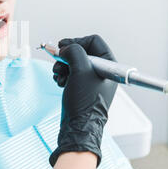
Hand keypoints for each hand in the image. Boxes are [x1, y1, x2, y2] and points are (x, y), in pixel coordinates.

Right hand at [49, 35, 117, 166]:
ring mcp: (91, 80)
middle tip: (59, 62)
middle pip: (81, 51)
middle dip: (67, 56)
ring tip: (59, 76)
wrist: (78, 127)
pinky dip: (62, 75)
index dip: (77, 41)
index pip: (94, 41)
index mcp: (109, 66)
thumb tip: (65, 48)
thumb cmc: (85, 103)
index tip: (63, 47)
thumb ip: (74, 52)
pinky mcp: (81, 88)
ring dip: (62, 66)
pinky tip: (60, 82)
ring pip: (73, 62)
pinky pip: (70, 73)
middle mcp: (101, 72)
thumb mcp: (80, 70)